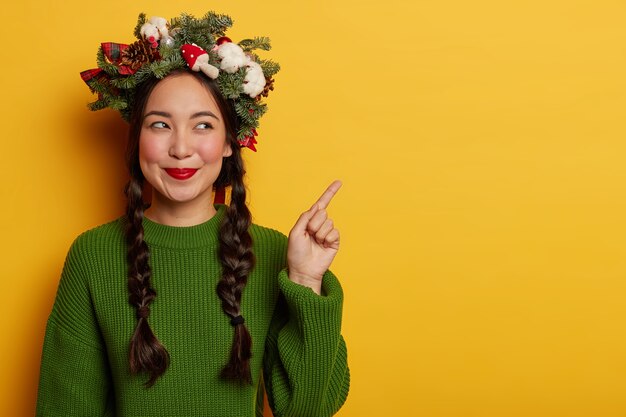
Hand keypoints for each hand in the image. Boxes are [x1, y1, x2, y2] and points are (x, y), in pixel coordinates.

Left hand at [287, 180, 341, 294]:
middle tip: (309, 235)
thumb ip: (305, 217)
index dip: (330, 192)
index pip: (320, 204)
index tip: (339, 182)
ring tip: (315, 243)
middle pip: (322, 213)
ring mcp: (327, 233)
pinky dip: (327, 238)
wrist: (304, 270)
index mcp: (308, 220)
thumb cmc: (296, 253)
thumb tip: (317, 207)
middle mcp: (318, 225)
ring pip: (328, 223)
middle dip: (314, 224)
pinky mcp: (334, 241)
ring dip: (319, 233)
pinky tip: (323, 246)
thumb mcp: (295, 232)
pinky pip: (334, 232)